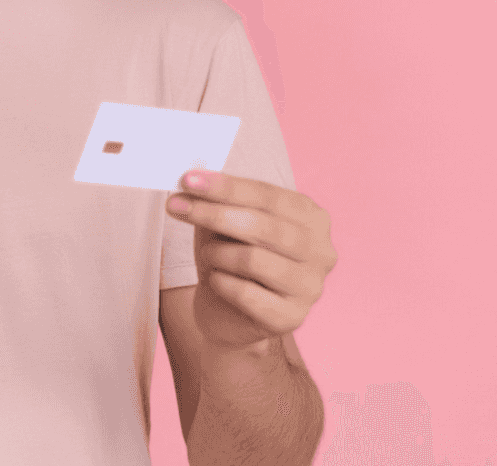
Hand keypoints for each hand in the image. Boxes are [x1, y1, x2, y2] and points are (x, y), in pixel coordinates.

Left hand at [166, 170, 335, 351]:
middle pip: (263, 225)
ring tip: (208, 256)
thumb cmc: (231, 258)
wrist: (229, 314)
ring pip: (253, 259)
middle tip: (176, 206)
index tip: (188, 180)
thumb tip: (193, 179)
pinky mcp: (291, 318)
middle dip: (214, 214)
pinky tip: (217, 281)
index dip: (227, 187)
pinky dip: (220, 283)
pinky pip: (245, 293)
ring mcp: (310, 287)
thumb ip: (218, 200)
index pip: (268, 195)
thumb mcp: (225, 222)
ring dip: (217, 254)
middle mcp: (321, 251)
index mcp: (312, 218)